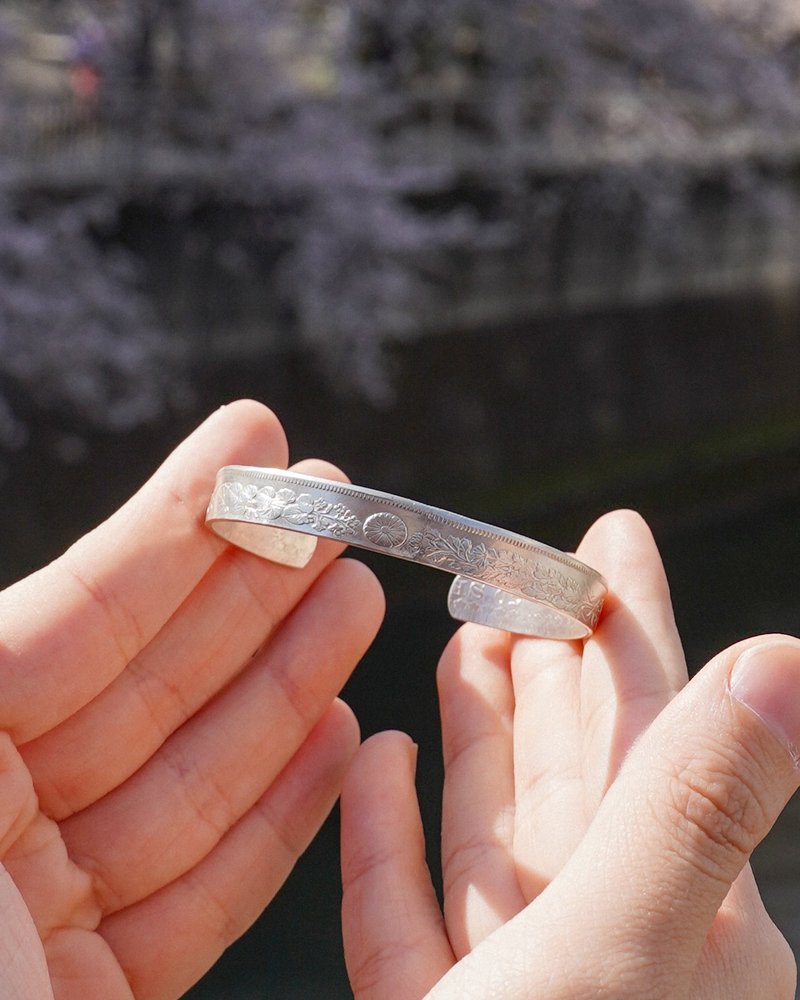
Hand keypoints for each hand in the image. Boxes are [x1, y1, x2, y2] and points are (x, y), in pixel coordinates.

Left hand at [0, 400, 383, 999]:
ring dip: (285, 682)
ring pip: (189, 776)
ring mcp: (38, 922)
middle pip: (144, 683)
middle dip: (249, 587)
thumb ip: (4, 657)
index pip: (73, 616)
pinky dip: (277, 807)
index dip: (176, 524)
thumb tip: (46, 597)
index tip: (257, 442)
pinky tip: (338, 734)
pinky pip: (204, 886)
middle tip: (338, 506)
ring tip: (359, 598)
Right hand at [341, 510, 797, 999]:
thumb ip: (687, 805)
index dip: (628, 623)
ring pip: (492, 832)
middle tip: (524, 576)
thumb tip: (779, 657)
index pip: (653, 728)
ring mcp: (515, 987)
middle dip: (551, 663)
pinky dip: (386, 837)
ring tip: (466, 642)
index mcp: (681, 922)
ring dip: (476, 729)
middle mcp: (606, 946)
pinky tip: (380, 761)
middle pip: (574, 768)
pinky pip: (405, 914)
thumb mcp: (632, 949)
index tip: (610, 537)